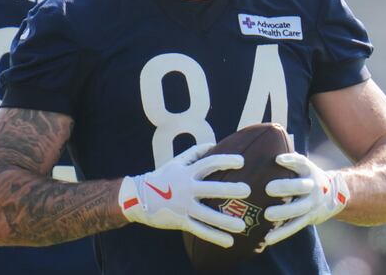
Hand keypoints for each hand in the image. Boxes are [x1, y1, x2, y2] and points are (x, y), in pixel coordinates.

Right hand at [118, 143, 250, 247]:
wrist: (137, 198)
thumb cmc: (162, 177)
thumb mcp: (176, 162)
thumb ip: (195, 153)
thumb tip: (214, 144)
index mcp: (187, 172)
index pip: (210, 163)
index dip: (226, 161)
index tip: (242, 162)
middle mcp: (187, 188)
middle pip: (212, 189)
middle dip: (230, 189)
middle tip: (248, 190)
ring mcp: (184, 206)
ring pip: (208, 215)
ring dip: (225, 221)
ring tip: (243, 226)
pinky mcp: (181, 221)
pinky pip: (200, 230)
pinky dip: (215, 237)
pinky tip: (229, 242)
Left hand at [263, 152, 349, 245]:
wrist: (336, 195)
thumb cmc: (309, 177)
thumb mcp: (305, 166)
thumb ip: (290, 159)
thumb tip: (266, 143)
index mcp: (310, 170)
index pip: (301, 162)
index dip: (290, 160)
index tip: (278, 159)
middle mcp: (313, 187)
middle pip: (301, 187)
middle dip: (285, 187)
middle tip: (268, 188)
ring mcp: (312, 204)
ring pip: (298, 210)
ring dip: (283, 213)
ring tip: (267, 215)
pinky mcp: (309, 219)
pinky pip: (294, 227)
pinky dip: (281, 233)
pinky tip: (267, 238)